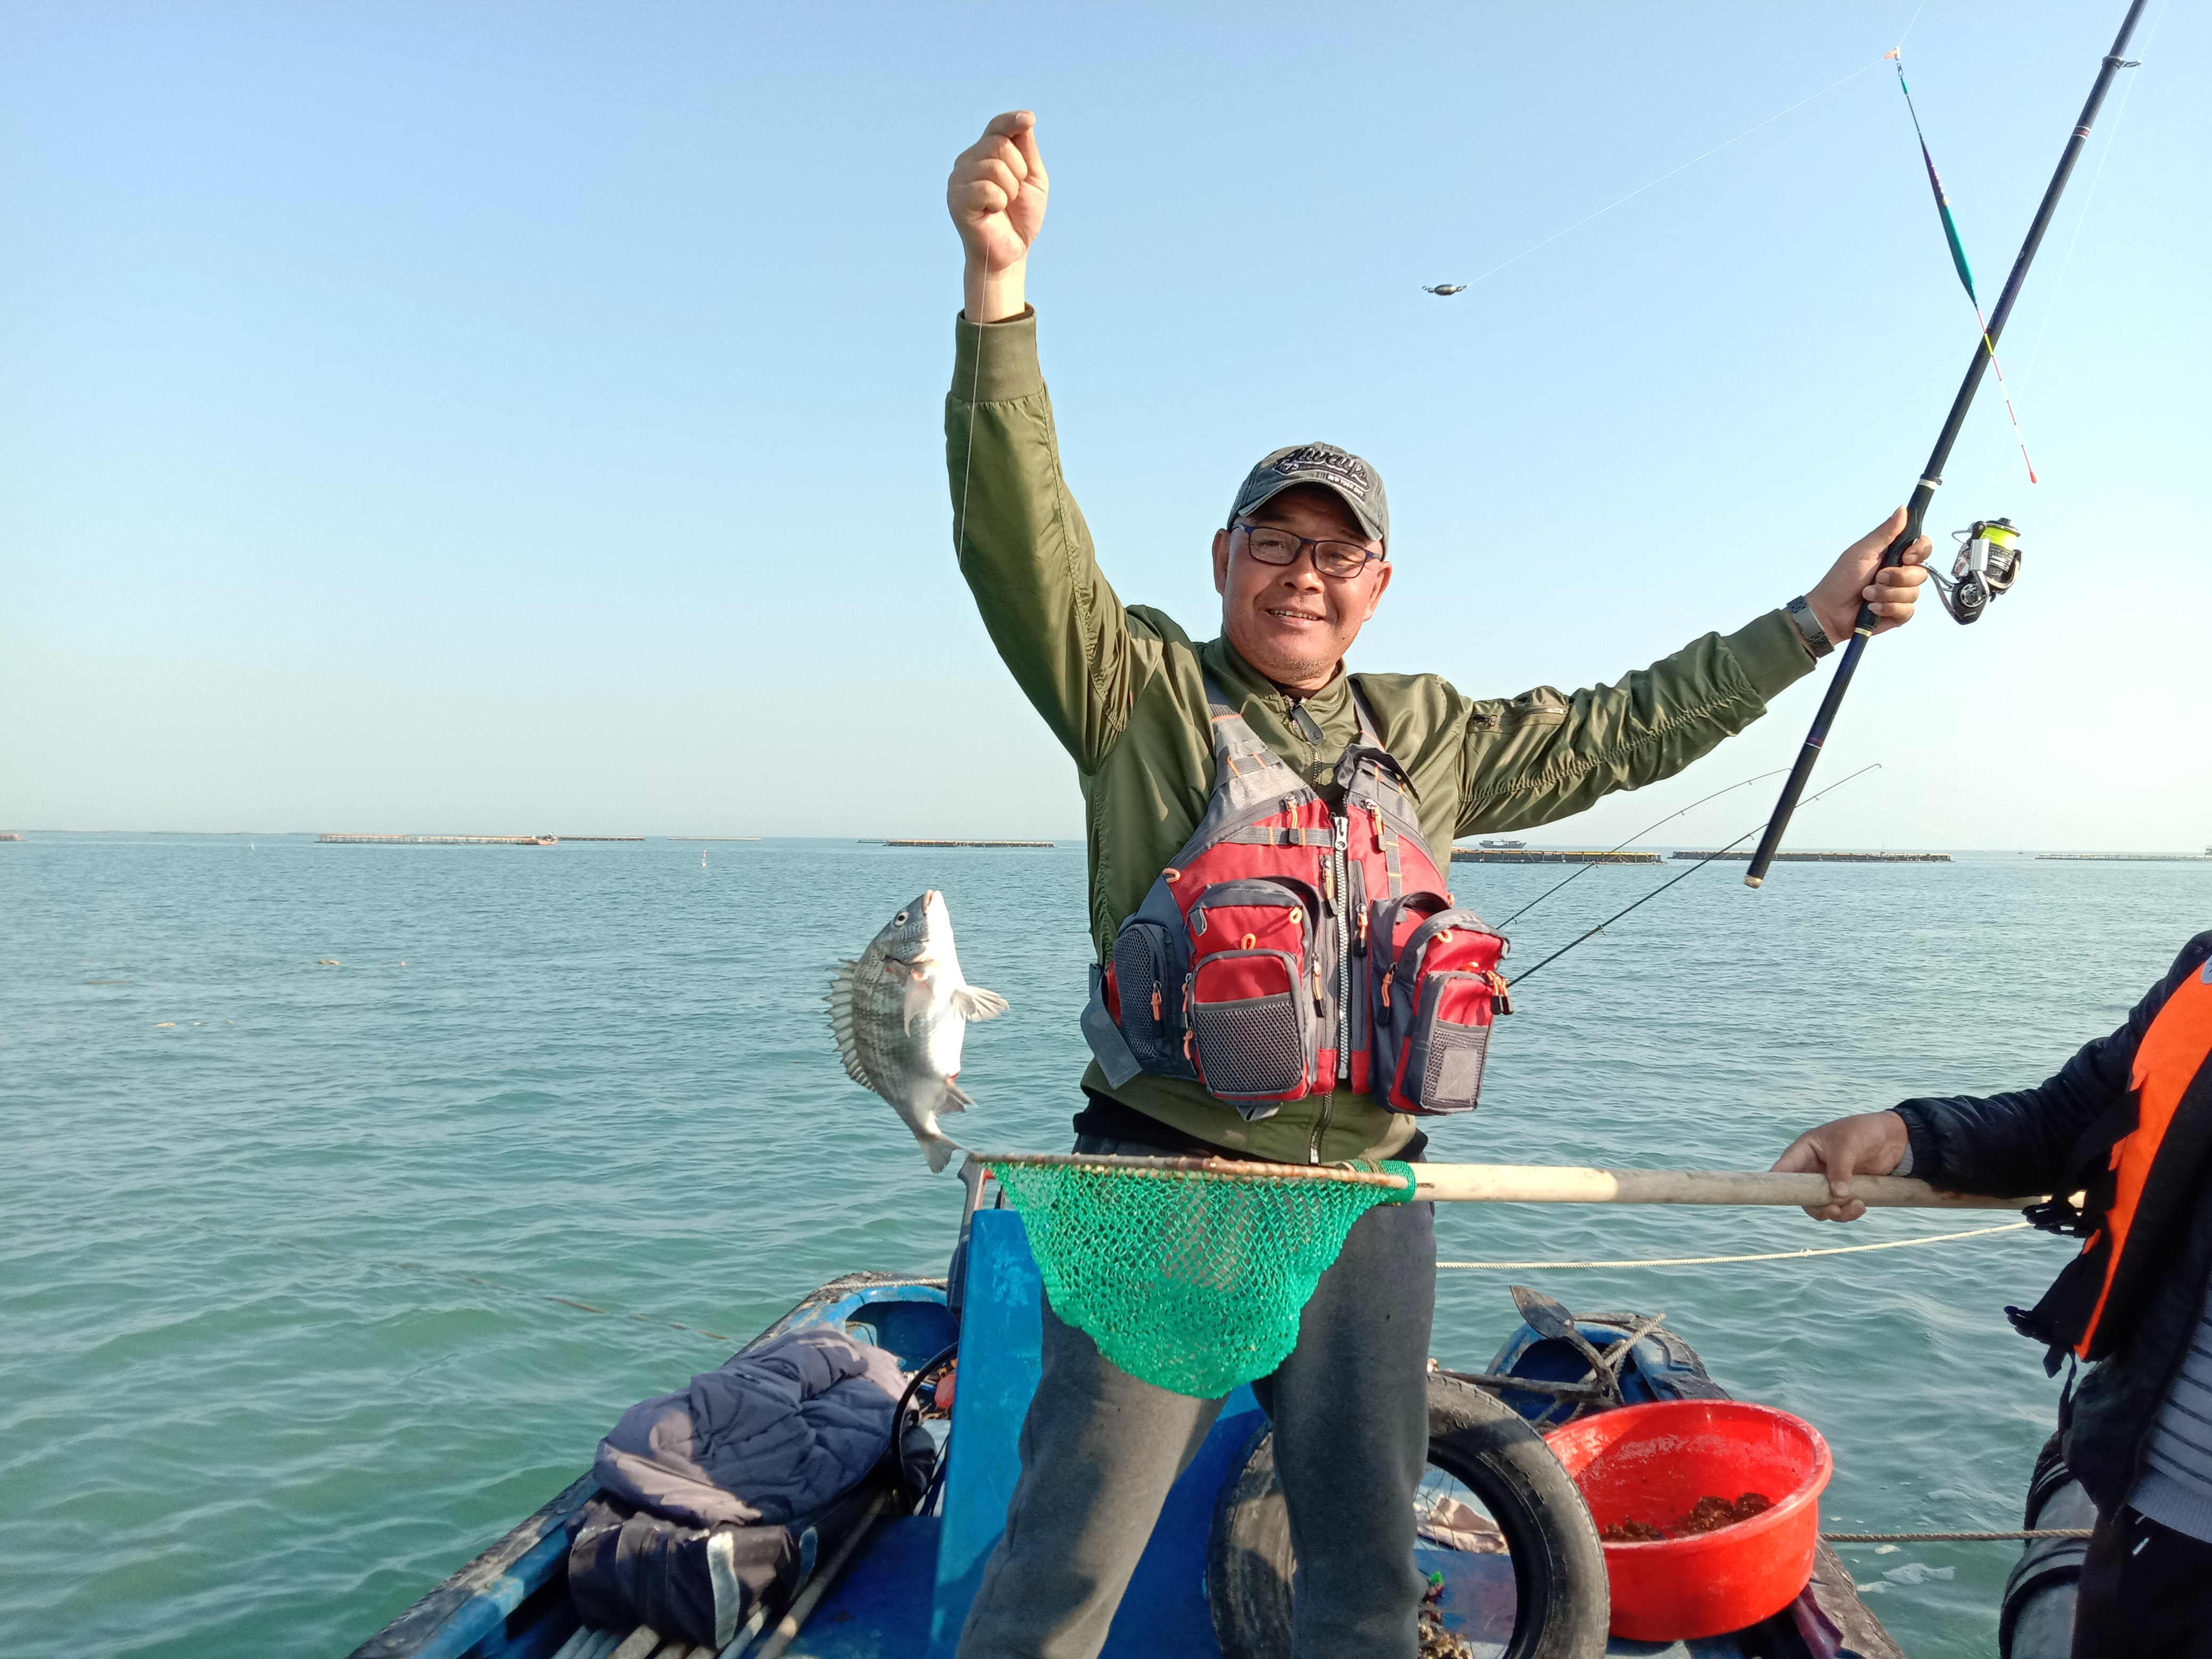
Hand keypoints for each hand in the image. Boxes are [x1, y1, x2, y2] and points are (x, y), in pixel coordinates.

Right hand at [948, 111, 1047, 322]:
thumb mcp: (1032, 179)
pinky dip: (999, 201)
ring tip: (1003, 204)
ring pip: (994, 166)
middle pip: (1000, 144)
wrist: (1011, 252)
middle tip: (1014, 194)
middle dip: (1019, 171)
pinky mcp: (957, 200)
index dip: (1012, 120)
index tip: (1028, 119)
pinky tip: (993, 212)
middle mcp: (967, 162)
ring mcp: (958, 180)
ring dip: (1010, 190)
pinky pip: (986, 188)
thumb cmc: (1020, 217)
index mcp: (984, 154)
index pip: (996, 127)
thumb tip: (1024, 120)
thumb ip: (1026, 150)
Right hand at [1770, 1110, 1909, 1221]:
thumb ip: (1840, 1168)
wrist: (1895, 1139)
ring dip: (1836, 1212)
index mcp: (1805, 1151)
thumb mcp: (1848, 1144)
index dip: (1777, 1183)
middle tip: (1833, 1209)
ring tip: (1857, 1206)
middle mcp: (1812, 1169)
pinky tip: (1861, 1206)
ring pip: (1820, 1206)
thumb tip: (1837, 1194)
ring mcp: (1828, 1182)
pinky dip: (1848, 1212)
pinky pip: (1838, 1208)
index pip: (1784, 1169)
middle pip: (1801, 1195)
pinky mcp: (1844, 1192)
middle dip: (1816, 1205)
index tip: (1779, 1196)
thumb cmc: (1864, 1131)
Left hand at [1805, 508, 1931, 643]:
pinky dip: (1888, 609)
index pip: (1923, 547)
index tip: (1905, 557)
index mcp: (1894, 555)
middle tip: (1877, 578)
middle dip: (1898, 577)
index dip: (1920, 551)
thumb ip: (1885, 532)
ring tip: (1867, 595)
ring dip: (1887, 594)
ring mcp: (1900, 595)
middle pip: (1922, 572)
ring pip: (1914, 593)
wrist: (1829, 612)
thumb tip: (1903, 509)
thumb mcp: (1862, 552)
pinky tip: (1872, 609)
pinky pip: (1907, 611)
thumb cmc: (1842, 579)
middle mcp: (1901, 574)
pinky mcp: (1898, 614)